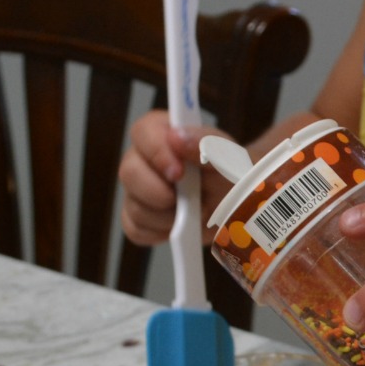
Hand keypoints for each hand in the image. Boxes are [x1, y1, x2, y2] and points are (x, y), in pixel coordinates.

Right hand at [118, 110, 229, 246]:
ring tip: (192, 213)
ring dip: (166, 216)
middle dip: (157, 191)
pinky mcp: (136, 218)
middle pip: (129, 172)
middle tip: (184, 200)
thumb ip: (205, 143)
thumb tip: (176, 137)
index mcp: (161, 132)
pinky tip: (179, 227)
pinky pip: (136, 230)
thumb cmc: (228, 171)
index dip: (156, 152)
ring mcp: (136, 190)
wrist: (235, 202)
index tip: (178, 172)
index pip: (142, 132)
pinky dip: (160, 233)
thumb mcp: (226, 155)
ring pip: (134, 207)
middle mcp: (141, 159)